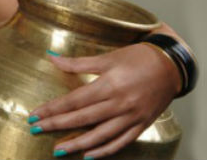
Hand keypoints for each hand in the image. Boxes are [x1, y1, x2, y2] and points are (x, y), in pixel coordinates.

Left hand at [28, 44, 180, 158]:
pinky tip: (88, 155)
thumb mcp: (106, 57)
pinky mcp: (141, 125)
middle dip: (57, 125)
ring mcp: (131, 117)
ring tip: (58, 150)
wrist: (171, 65)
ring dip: (77, 144)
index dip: (53, 108)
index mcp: (109, 84)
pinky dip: (104, 151)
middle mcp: (119, 103)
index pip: (74, 100)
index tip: (35, 114)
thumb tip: (51, 57)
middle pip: (83, 118)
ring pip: (100, 135)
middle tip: (36, 129)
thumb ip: (77, 62)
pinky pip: (121, 142)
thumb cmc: (136, 57)